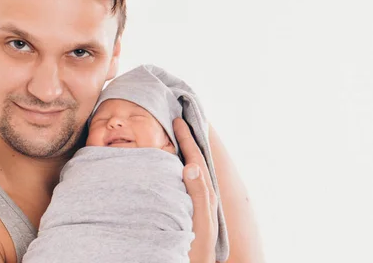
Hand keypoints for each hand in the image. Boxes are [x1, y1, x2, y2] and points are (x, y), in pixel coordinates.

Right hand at [174, 118, 217, 262]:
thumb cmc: (196, 250)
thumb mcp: (200, 222)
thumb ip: (199, 195)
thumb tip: (191, 165)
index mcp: (205, 195)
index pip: (195, 160)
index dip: (187, 140)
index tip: (178, 122)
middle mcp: (202, 196)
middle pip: (194, 161)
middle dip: (186, 141)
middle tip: (176, 123)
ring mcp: (194, 203)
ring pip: (188, 171)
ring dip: (181, 153)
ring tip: (172, 139)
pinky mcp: (187, 211)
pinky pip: (182, 182)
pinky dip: (176, 168)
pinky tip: (167, 168)